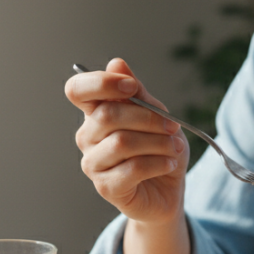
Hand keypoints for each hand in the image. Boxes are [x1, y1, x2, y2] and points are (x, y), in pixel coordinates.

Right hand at [65, 58, 189, 224]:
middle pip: (107, 115)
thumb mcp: (156, 115)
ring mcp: (93, 163)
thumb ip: (138, 93)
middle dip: (148, 118)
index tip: (132, 87)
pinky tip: (170, 164)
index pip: (77, 90)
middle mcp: (87, 137)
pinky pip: (131, 169)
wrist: (168, 190)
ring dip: (158, 142)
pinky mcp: (106, 187)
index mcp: (95, 113)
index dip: (101, 83)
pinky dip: (157, 163)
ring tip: (176, 148)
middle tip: (174, 127)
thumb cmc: (159, 149)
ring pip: (121, 142)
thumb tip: (117, 63)